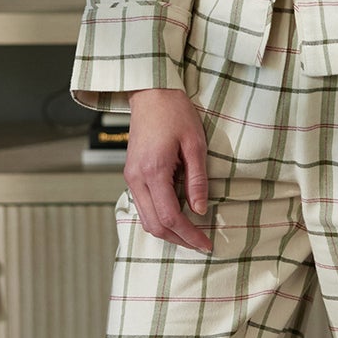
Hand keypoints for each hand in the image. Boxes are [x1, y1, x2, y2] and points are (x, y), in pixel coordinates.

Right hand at [122, 88, 212, 251]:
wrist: (151, 93)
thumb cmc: (176, 113)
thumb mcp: (195, 144)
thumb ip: (197, 180)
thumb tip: (200, 210)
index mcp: (153, 171)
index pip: (170, 217)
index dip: (190, 235)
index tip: (207, 244)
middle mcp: (137, 178)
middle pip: (154, 225)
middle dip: (179, 239)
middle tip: (201, 244)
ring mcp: (130, 177)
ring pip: (146, 219)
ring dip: (168, 231)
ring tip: (191, 233)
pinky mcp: (131, 174)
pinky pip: (142, 206)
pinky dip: (158, 218)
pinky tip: (176, 216)